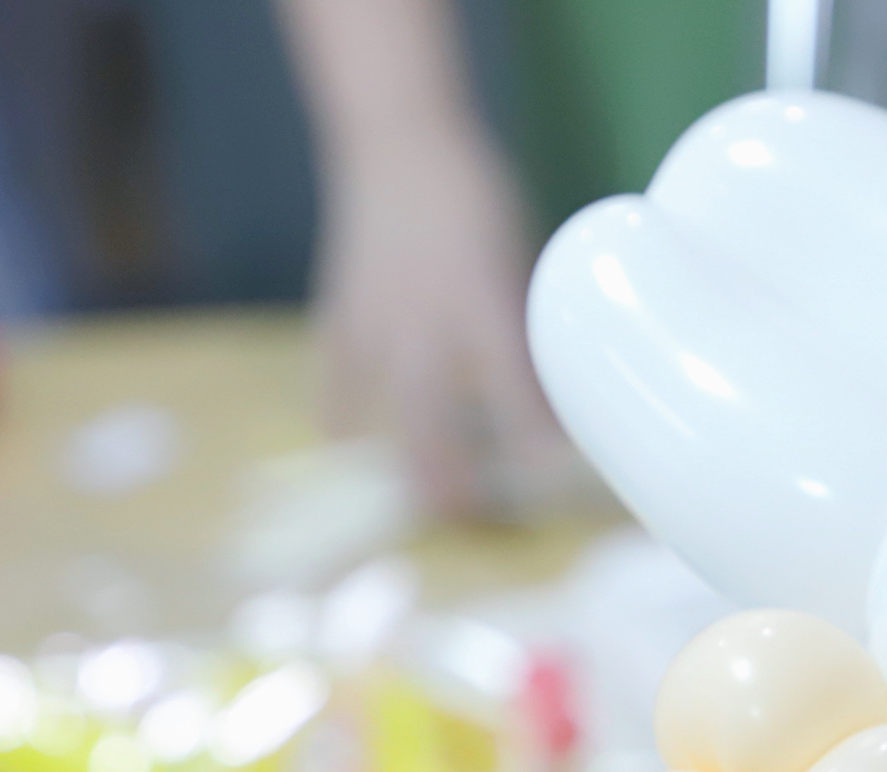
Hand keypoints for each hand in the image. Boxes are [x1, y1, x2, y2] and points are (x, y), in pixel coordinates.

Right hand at [310, 121, 569, 518]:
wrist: (398, 141)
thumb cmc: (476, 199)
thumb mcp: (518, 256)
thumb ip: (523, 321)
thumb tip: (547, 388)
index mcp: (482, 297)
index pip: (511, 381)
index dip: (531, 431)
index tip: (551, 473)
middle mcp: (426, 318)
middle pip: (434, 415)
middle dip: (452, 472)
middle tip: (470, 516)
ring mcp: (376, 318)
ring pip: (386, 408)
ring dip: (401, 457)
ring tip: (418, 504)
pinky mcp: (341, 311)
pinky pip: (335, 376)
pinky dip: (339, 411)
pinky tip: (345, 442)